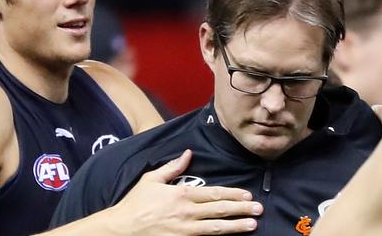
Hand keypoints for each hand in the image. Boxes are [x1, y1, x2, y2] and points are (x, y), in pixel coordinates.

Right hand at [109, 149, 261, 234]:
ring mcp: (185, 230)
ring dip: (236, 225)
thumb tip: (188, 153)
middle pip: (219, 210)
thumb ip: (173, 167)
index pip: (213, 193)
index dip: (232, 194)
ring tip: (252, 224)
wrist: (122, 228)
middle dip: (241, 209)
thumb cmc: (136, 203)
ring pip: (217, 227)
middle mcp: (186, 212)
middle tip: (259, 209)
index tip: (247, 195)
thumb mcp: (152, 179)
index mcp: (181, 194)